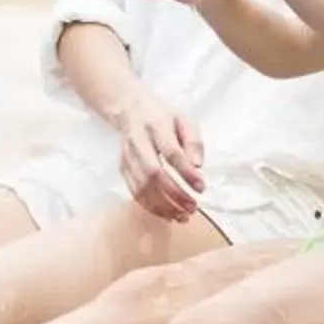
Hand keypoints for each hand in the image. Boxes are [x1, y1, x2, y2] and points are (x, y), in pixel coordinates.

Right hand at [113, 94, 204, 223]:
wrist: (129, 108)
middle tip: (192, 207)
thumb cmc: (162, 116)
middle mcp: (138, 141)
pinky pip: (134, 192)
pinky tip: (167, 213)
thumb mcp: (184, 120)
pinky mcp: (122, 167)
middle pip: (153, 173)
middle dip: (174, 194)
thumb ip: (193, 142)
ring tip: (182, 215)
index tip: (201, 187)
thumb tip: (198, 166)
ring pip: (141, 186)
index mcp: (157, 126)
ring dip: (162, 205)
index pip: (171, 152)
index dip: (186, 172)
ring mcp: (128, 156)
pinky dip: (151, 206)